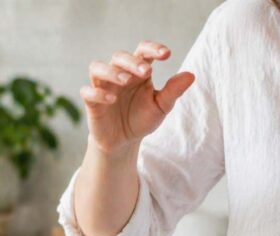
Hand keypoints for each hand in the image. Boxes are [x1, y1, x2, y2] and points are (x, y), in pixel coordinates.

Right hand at [81, 40, 195, 153]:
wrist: (124, 141)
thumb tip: (191, 75)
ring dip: (112, 72)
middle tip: (147, 71)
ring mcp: (103, 86)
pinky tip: (111, 99)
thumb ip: (173, 91)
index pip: (143, 52)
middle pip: (119, 57)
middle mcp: (118, 74)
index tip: (167, 54)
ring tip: (126, 80)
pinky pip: (88, 92)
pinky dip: (98, 93)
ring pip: (98, 68)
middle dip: (132, 62)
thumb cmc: (142, 118)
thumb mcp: (161, 106)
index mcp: (137, 71)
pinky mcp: (91, 102)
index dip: (153, 49)